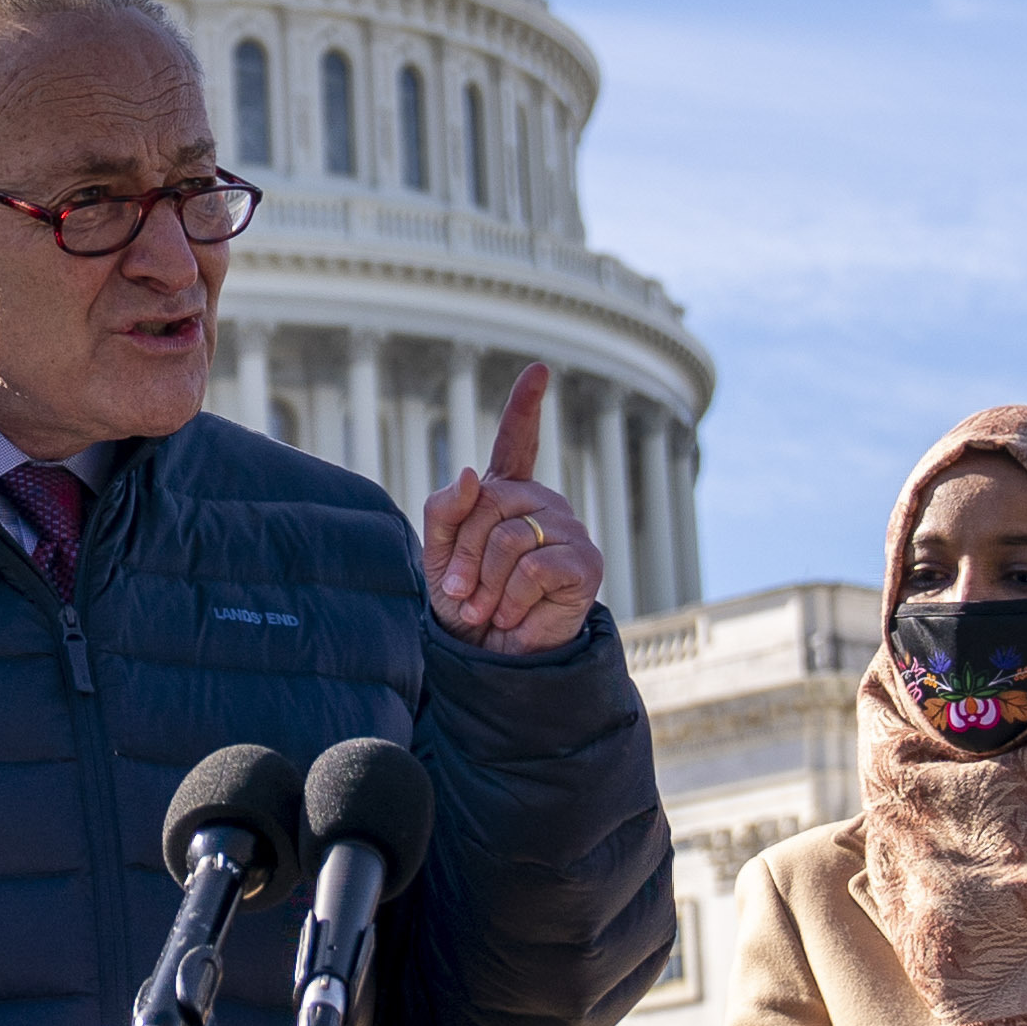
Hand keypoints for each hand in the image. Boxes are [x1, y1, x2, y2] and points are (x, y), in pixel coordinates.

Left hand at [420, 363, 602, 650]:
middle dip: (465, 554)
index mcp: (506, 494)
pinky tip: (515, 616)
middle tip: (462, 594)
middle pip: (489, 503)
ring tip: (487, 609)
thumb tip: (472, 473)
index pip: (517, 442)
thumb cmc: (467, 602)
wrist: (493, 656)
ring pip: (509, 538)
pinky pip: (532, 569)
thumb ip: (446, 511)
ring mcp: (567, 528)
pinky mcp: (585, 562)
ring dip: (486, 584)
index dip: (525, 405)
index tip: (539, 369)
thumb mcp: (441, 555)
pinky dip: (512, 600)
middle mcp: (541, 503)